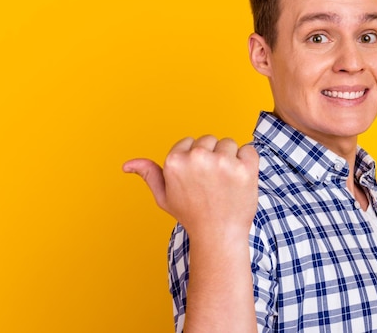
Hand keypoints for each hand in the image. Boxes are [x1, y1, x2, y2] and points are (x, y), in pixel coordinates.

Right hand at [122, 136, 258, 237]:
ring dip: (230, 159)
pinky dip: (248, 163)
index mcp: (174, 161)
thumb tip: (127, 165)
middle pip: (210, 140)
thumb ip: (149, 174)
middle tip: (211, 184)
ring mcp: (222, 162)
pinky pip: (249, 149)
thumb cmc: (191, 215)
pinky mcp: (244, 168)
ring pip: (229, 143)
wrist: (218, 236)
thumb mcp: (164, 196)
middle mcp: (197, 158)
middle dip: (212, 157)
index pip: (189, 142)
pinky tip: (240, 181)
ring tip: (225, 184)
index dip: (195, 160)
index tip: (197, 179)